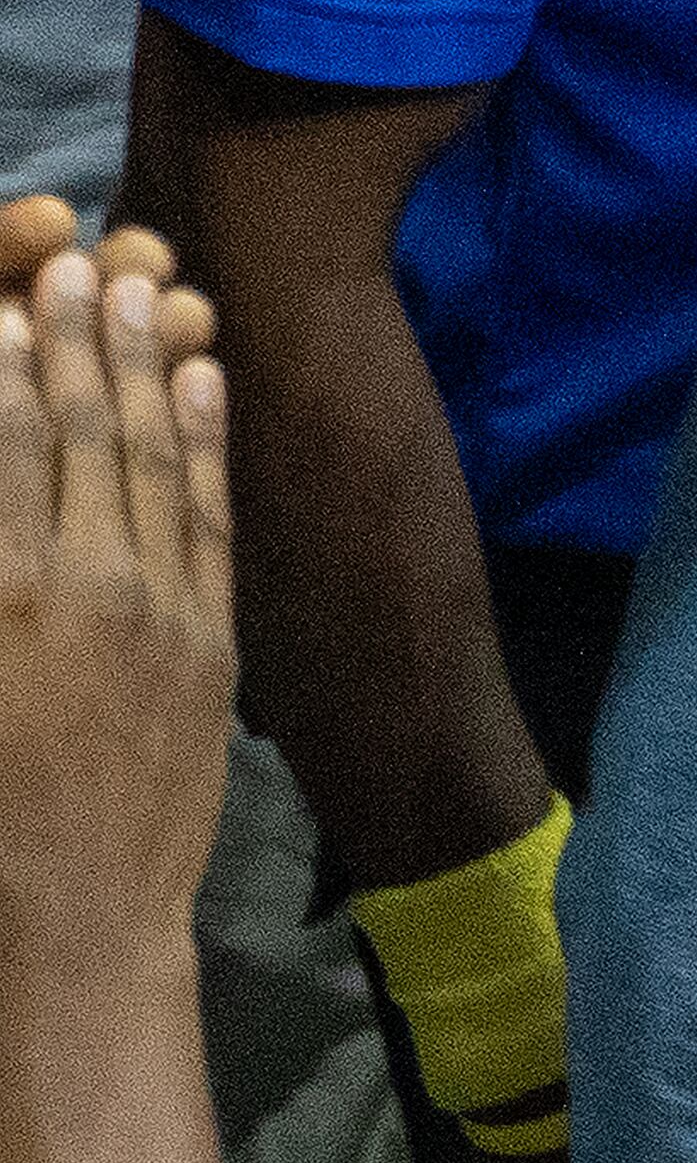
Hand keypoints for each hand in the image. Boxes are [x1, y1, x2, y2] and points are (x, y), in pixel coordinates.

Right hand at [0, 228, 233, 955]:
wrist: (73, 911)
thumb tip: (5, 505)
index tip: (0, 297)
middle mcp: (77, 588)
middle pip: (71, 431)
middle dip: (70, 335)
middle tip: (69, 251)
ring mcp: (154, 611)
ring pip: (146, 457)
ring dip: (139, 362)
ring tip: (133, 283)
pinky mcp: (209, 640)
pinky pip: (208, 517)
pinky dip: (206, 439)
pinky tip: (203, 375)